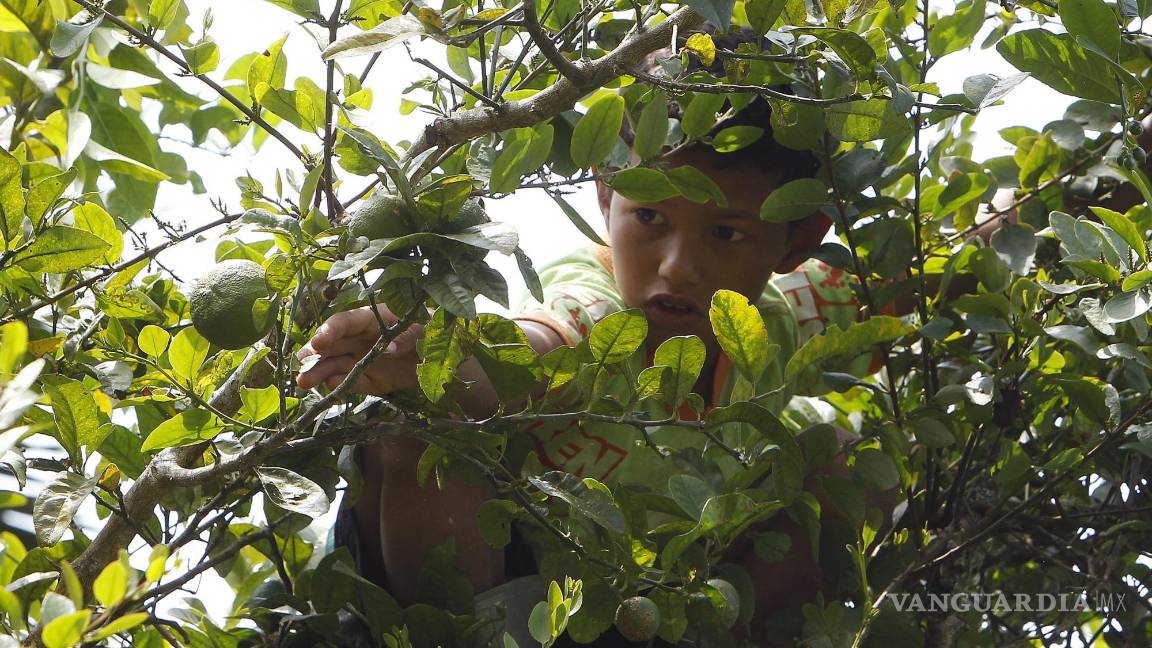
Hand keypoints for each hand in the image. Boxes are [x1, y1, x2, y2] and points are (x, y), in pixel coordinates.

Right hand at [295, 305, 421, 394]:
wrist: (445, 363)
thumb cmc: (432, 335)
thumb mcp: (425, 331)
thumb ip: (406, 337)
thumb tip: (387, 349)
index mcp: (371, 319)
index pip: (344, 322)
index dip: (329, 331)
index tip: (318, 343)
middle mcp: (360, 338)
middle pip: (331, 345)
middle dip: (314, 354)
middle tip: (301, 365)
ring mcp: (361, 360)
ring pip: (334, 365)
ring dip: (318, 372)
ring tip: (303, 383)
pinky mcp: (368, 380)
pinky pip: (350, 383)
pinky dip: (340, 386)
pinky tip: (331, 389)